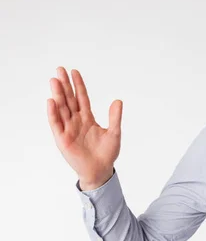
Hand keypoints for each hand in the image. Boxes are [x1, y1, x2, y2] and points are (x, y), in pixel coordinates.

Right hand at [47, 67, 122, 187]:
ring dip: (58, 95)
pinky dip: (53, 113)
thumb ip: (115, 117)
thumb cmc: (107, 153)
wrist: (100, 170)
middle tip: (59, 69)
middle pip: (69, 100)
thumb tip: (118, 100)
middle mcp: (76, 121)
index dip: (78, 85)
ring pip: (62, 108)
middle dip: (65, 85)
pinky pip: (56, 123)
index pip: (81, 98)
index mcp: (88, 118)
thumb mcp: (114, 133)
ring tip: (54, 81)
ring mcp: (68, 129)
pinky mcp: (62, 139)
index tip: (74, 72)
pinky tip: (52, 101)